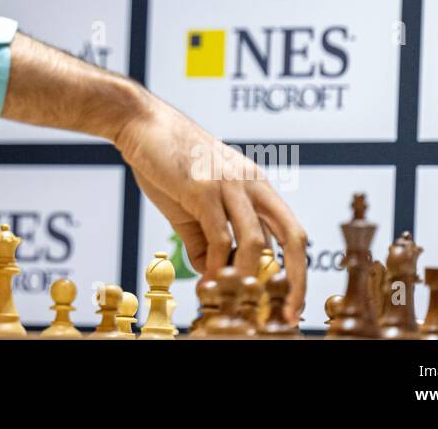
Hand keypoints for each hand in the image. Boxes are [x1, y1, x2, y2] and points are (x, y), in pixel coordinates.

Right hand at [114, 90, 307, 325]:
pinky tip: (206, 281)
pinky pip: (220, 237)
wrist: (141, 123)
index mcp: (256, 186)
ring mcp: (230, 185)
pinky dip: (215, 266)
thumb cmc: (167, 159)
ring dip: (245, 279)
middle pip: (293, 238)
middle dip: (296, 281)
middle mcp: (252, 184)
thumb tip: (209, 275)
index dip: (296, 271)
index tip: (288, 303)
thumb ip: (205, 238)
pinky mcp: (204, 189)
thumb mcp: (193, 202)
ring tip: (229, 300)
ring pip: (256, 243)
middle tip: (286, 314)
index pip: (291, 233)